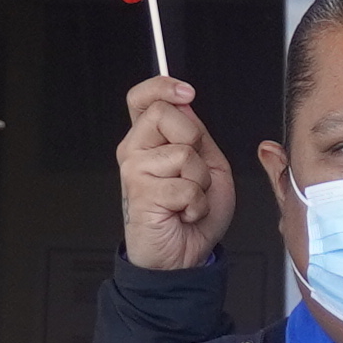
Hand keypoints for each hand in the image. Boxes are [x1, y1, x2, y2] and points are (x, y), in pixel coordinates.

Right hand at [115, 77, 231, 273]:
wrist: (183, 256)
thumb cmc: (193, 214)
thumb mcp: (208, 164)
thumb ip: (196, 135)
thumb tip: (185, 105)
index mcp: (151, 140)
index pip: (143, 98)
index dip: (163, 86)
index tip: (186, 92)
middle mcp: (136, 150)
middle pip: (165, 114)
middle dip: (195, 142)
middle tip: (192, 172)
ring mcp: (134, 169)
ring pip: (183, 153)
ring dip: (201, 181)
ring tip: (189, 198)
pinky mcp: (141, 192)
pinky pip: (186, 186)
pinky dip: (197, 204)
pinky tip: (184, 213)